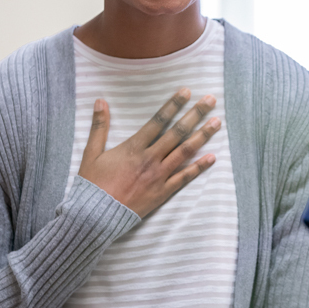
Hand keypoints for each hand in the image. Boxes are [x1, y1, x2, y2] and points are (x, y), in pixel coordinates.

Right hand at [78, 88, 219, 217]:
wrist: (94, 216)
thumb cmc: (92, 185)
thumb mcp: (91, 153)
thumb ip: (99, 126)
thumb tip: (101, 101)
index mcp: (134, 147)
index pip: (158, 120)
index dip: (173, 104)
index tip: (186, 91)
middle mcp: (150, 159)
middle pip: (177, 132)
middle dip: (195, 114)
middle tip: (210, 100)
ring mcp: (159, 176)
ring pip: (185, 152)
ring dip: (202, 136)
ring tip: (217, 123)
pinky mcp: (163, 192)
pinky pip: (184, 178)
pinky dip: (199, 167)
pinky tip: (212, 157)